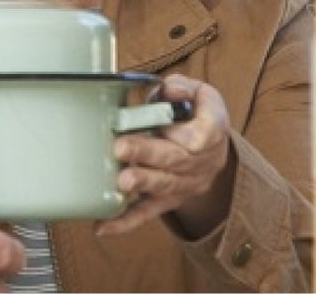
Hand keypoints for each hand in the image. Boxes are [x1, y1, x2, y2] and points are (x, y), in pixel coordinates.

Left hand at [95, 74, 234, 238]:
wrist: (210, 146)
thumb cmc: (195, 112)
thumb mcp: (197, 92)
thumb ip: (182, 88)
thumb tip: (169, 89)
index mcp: (212, 130)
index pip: (205, 134)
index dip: (186, 131)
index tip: (165, 123)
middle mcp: (203, 161)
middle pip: (176, 160)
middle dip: (147, 154)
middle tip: (121, 148)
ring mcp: (185, 184)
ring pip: (163, 186)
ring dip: (141, 183)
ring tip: (120, 181)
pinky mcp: (168, 200)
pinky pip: (147, 212)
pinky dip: (125, 221)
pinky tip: (103, 227)